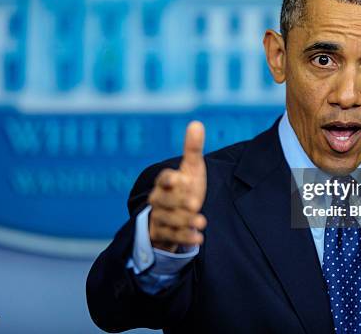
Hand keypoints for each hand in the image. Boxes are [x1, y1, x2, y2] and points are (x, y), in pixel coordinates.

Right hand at [148, 121, 206, 252]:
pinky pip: (173, 236)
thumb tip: (196, 123)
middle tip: (195, 203)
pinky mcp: (164, 234)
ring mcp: (160, 217)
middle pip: (164, 201)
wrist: (177, 214)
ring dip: (185, 220)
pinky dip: (185, 237)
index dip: (169, 179)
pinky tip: (199, 237)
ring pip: (169, 219)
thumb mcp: (191, 169)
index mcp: (165, 182)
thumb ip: (193, 149)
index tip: (178, 178)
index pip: (163, 178)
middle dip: (178, 202)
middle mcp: (159, 199)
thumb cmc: (184, 187)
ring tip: (201, 221)